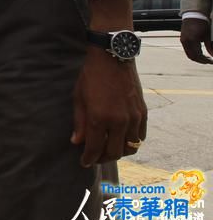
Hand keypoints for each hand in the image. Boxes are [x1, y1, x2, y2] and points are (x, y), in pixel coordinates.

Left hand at [70, 47, 147, 165]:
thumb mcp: (78, 98)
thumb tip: (77, 142)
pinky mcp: (143, 113)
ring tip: (108, 150)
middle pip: (114, 153)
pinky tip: (121, 140)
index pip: (95, 148)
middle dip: (102, 159)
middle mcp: (119, 121)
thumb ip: (79, 123)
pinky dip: (131, 143)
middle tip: (94, 158)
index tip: (84, 162)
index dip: (88, 158)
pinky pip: (140, 137)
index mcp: (99, 118)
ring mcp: (133, 118)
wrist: (113, 57)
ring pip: (130, 148)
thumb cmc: (91, 76)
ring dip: (118, 153)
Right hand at [180, 18, 212, 63]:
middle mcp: (185, 41)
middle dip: (200, 60)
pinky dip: (194, 52)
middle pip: (191, 56)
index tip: (210, 61)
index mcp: (190, 41)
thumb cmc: (200, 23)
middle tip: (208, 61)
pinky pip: (188, 49)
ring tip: (205, 57)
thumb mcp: (206, 36)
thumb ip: (209, 46)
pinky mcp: (183, 39)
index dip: (204, 60)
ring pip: (189, 53)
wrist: (194, 15)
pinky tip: (200, 51)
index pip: (196, 56)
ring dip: (197, 56)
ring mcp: (183, 40)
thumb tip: (212, 55)